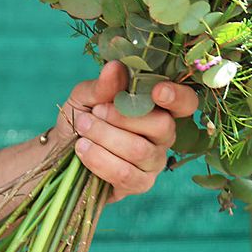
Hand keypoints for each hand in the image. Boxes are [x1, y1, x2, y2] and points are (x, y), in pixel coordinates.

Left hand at [52, 60, 199, 201]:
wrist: (64, 149)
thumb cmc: (83, 116)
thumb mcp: (86, 96)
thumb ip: (103, 86)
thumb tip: (115, 68)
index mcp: (159, 107)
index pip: (187, 102)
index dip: (178, 96)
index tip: (157, 92)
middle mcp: (164, 135)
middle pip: (162, 126)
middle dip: (122, 117)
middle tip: (94, 112)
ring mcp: (155, 161)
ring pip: (139, 150)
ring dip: (105, 137)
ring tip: (82, 128)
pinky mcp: (140, 184)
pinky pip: (125, 173)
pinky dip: (99, 159)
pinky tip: (83, 149)